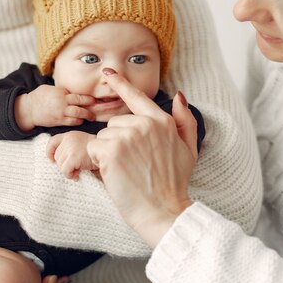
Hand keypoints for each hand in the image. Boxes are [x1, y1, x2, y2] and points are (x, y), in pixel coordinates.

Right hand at [16, 85, 94, 129]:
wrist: (28, 109)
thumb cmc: (39, 96)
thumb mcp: (51, 89)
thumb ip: (63, 91)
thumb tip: (72, 92)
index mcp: (61, 93)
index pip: (78, 96)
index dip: (88, 99)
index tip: (94, 100)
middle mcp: (62, 103)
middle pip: (80, 106)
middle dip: (90, 108)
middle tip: (95, 109)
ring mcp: (60, 113)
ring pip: (78, 115)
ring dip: (86, 116)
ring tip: (91, 117)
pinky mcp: (58, 121)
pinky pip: (71, 122)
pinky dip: (78, 122)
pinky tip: (81, 121)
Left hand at [46, 131, 96, 179]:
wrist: (106, 152)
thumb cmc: (94, 151)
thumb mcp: (80, 143)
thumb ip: (69, 147)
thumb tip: (55, 161)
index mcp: (69, 135)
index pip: (52, 141)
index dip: (49, 152)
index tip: (52, 160)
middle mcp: (68, 140)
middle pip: (57, 156)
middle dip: (63, 165)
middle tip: (73, 169)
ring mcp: (71, 148)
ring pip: (60, 164)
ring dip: (67, 171)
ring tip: (76, 172)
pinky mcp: (74, 157)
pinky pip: (65, 170)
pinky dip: (69, 175)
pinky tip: (77, 175)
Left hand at [87, 69, 197, 247]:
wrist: (164, 210)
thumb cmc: (175, 183)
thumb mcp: (189, 149)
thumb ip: (185, 120)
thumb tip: (180, 95)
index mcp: (162, 121)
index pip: (137, 97)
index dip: (121, 84)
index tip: (109, 72)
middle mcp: (145, 124)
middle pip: (114, 123)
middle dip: (118, 141)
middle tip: (133, 164)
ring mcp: (127, 135)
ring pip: (103, 136)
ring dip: (108, 153)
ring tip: (126, 170)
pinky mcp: (111, 149)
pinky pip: (93, 148)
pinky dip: (98, 161)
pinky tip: (115, 173)